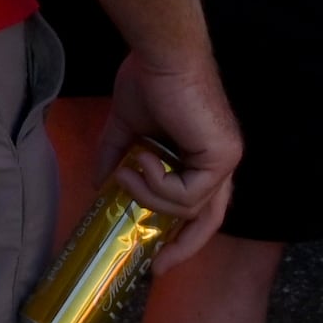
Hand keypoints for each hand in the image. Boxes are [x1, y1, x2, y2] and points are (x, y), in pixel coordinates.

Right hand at [98, 47, 243, 267]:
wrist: (160, 55)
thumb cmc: (148, 80)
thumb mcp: (127, 127)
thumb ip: (116, 155)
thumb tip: (98, 183)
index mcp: (203, 154)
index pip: (201, 205)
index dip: (182, 234)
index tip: (157, 257)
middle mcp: (220, 161)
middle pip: (210, 220)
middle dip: (184, 246)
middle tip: (159, 266)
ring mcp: (224, 160)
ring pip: (189, 209)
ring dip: (151, 195)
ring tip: (127, 169)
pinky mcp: (221, 157)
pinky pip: (188, 195)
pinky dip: (159, 184)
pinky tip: (143, 157)